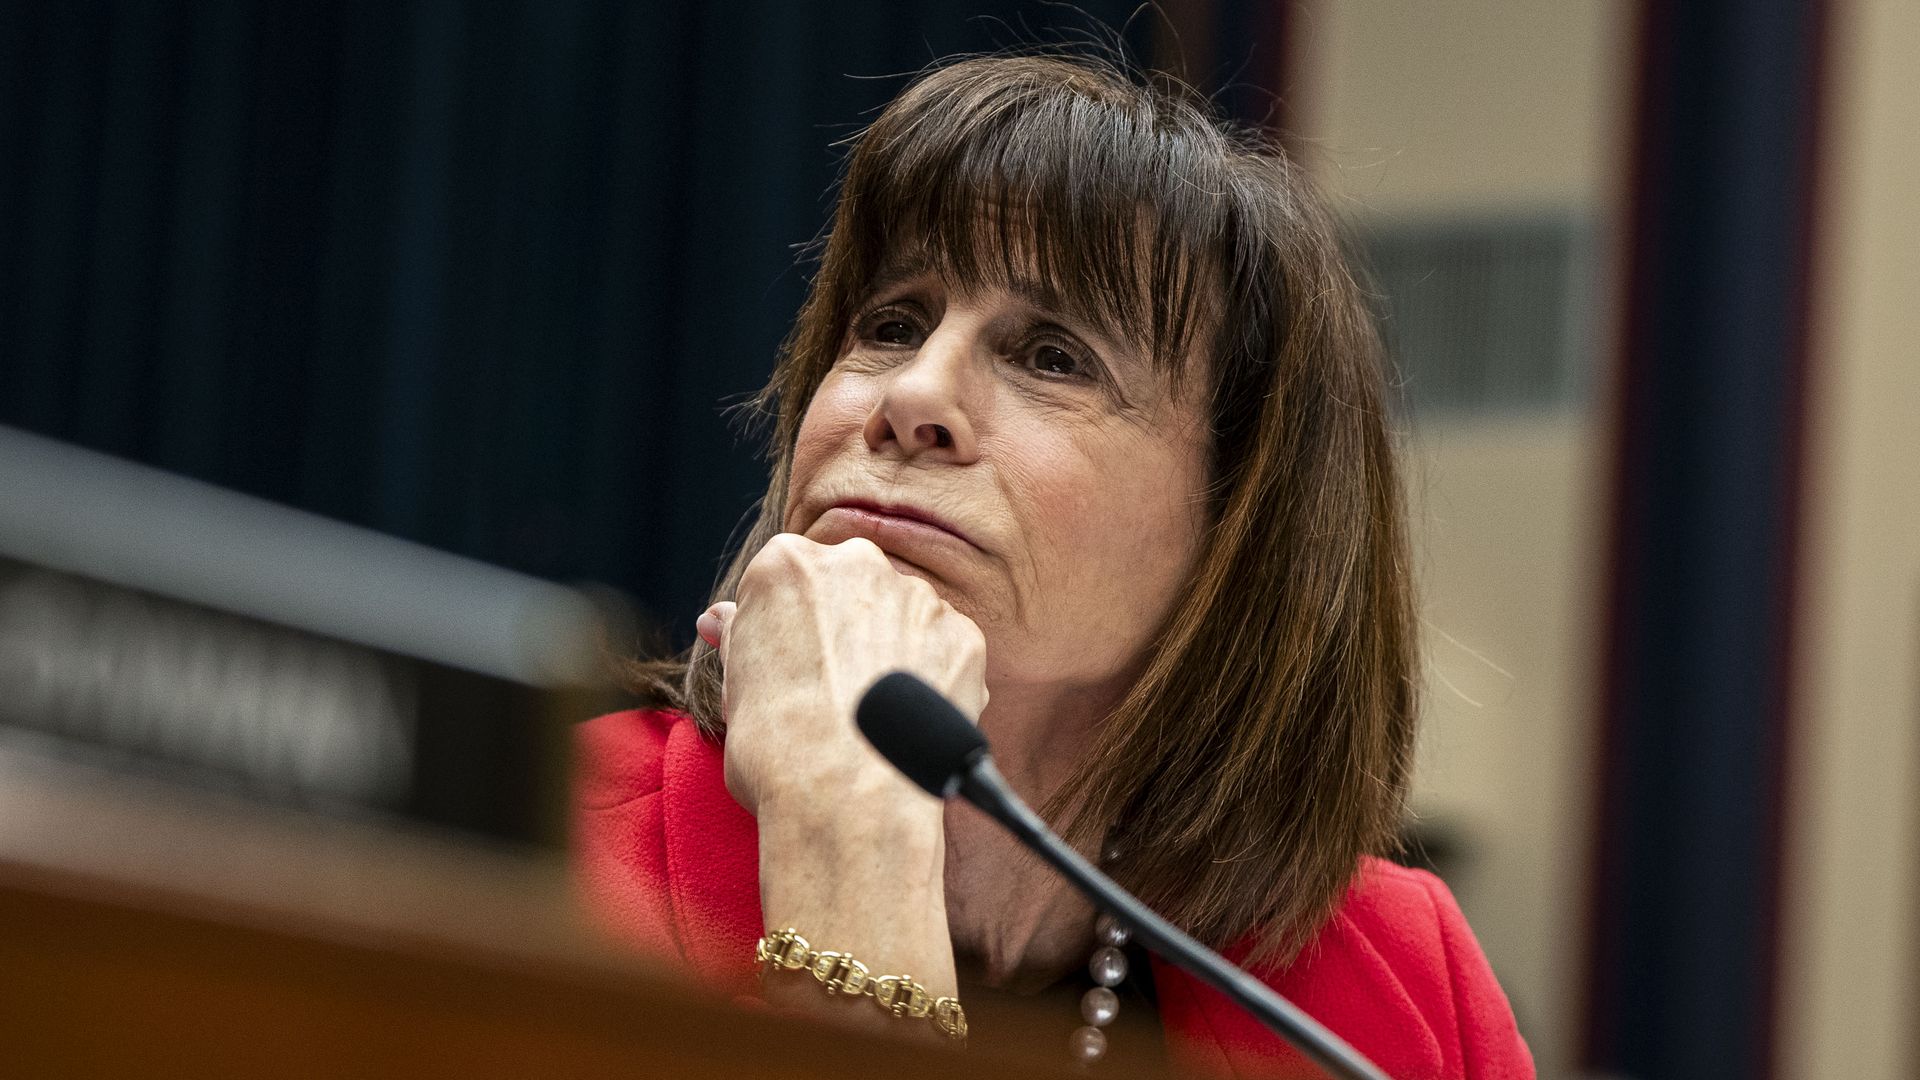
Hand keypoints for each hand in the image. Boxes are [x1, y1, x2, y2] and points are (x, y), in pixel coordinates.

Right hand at [699, 533, 988, 821]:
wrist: (845, 801)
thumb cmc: (775, 752)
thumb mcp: (735, 688)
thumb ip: (739, 639)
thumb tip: (721, 620)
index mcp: (786, 566)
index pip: (787, 582)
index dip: (787, 628)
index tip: (791, 665)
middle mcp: (855, 564)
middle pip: (849, 588)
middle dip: (843, 629)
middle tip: (833, 689)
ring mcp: (916, 597)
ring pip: (903, 616)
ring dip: (892, 651)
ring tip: (874, 715)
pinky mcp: (962, 634)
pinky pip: (945, 650)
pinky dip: (932, 679)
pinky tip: (909, 722)